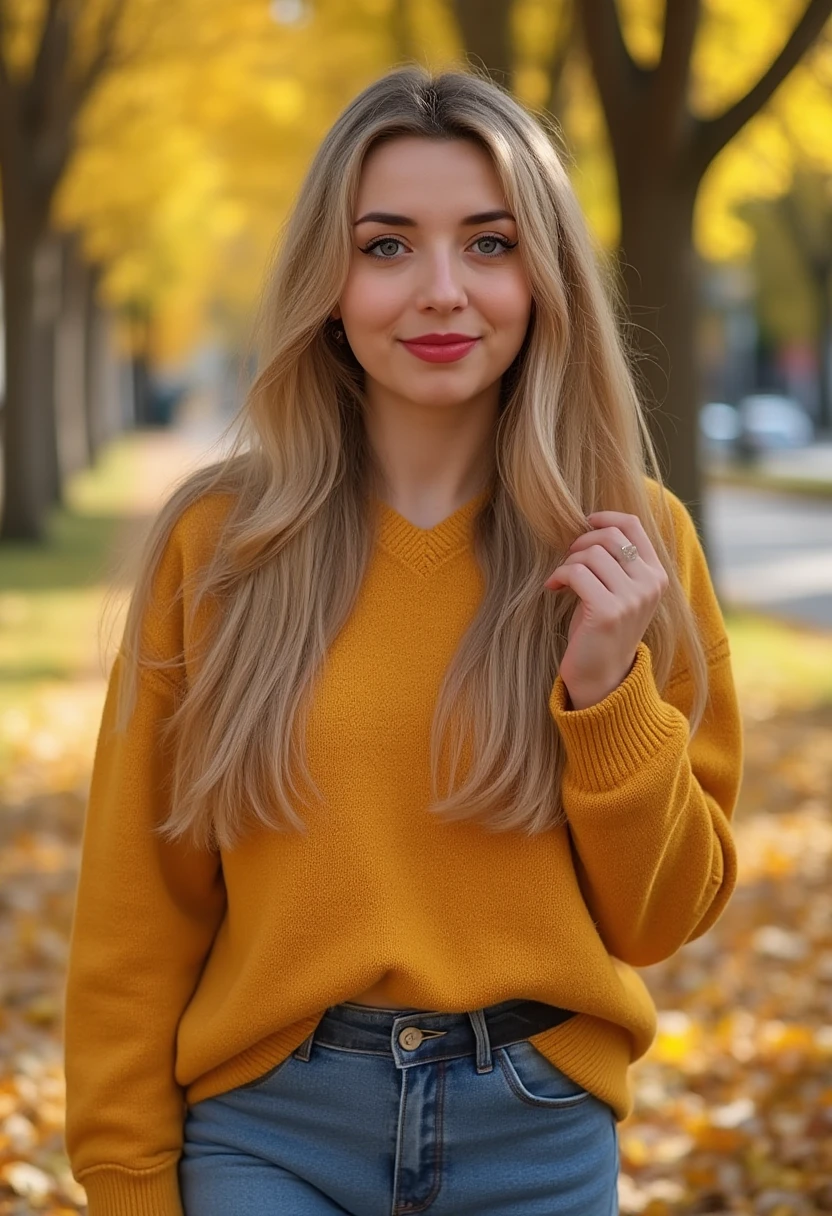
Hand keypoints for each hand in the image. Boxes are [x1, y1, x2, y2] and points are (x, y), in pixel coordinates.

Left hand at [544, 511, 668, 709]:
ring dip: (568, 563)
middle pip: (608, 536)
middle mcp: (650, 584)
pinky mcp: (608, 611)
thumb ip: (616, 561)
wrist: (602, 678)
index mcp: (656, 575)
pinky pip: (576, 573)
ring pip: (591, 553)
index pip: (633, 525)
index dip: (604, 517)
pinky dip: (558, 576)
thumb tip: (591, 523)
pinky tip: (553, 588)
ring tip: (562, 580)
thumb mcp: (618, 590)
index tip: (584, 523)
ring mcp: (632, 598)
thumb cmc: (603, 630)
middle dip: (580, 543)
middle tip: (568, 562)